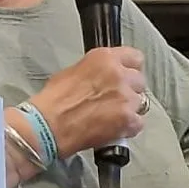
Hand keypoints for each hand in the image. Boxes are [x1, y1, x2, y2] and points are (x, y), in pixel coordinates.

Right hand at [29, 47, 147, 156]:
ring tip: (111, 117)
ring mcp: (125, 97)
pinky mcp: (128, 119)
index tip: (127, 76)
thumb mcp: (74, 71)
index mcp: (105, 58)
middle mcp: (119, 74)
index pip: (135, 57)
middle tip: (115, 101)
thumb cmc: (54, 101)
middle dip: (130, 91)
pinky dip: (128, 128)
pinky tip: (114, 129)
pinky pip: (138, 123)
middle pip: (139, 81)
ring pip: (141, 103)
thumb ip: (98, 70)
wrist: (48, 125)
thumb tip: (106, 76)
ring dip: (130, 110)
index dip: (131, 69)